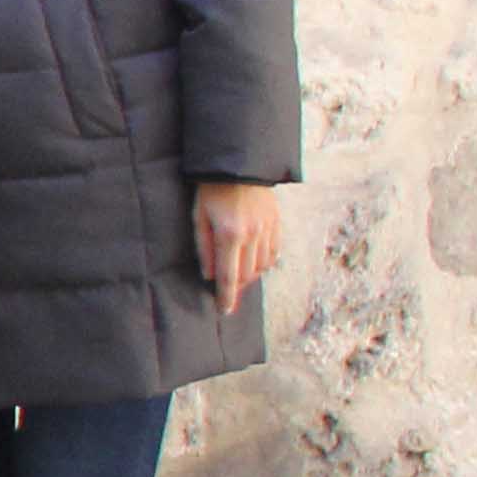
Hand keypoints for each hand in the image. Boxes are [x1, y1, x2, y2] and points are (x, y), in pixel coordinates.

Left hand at [195, 179, 282, 312]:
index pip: (229, 277)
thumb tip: (209, 275)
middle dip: (238, 288)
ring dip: (251, 276)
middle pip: (248, 275)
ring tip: (238, 278)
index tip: (224, 311)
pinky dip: (264, 263)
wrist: (240, 165)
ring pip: (263, 266)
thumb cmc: (211, 190)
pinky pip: (274, 252)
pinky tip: (254, 263)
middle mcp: (253, 236)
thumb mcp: (198, 217)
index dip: (226, 297)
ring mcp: (268, 230)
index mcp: (229, 235)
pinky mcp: (277, 223)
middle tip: (228, 295)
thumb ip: (203, 248)